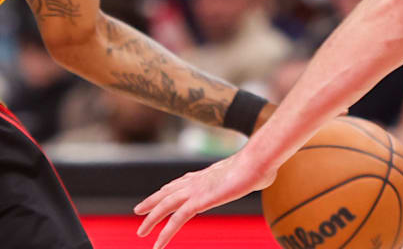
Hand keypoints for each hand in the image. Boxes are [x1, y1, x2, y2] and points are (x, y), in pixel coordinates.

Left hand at [134, 150, 276, 248]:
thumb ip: (250, 177)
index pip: (179, 182)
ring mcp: (194, 190)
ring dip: (151, 220)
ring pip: (165, 207)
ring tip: (141, 232)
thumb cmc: (260, 165)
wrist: (257, 161)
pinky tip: (157, 244)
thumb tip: (264, 175)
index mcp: (205, 175)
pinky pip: (176, 220)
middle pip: (166, 192)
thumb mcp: (252, 173)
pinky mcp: (198, 202)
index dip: (167, 190)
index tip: (159, 195)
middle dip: (151, 202)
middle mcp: (195, 181)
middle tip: (138, 211)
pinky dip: (164, 233)